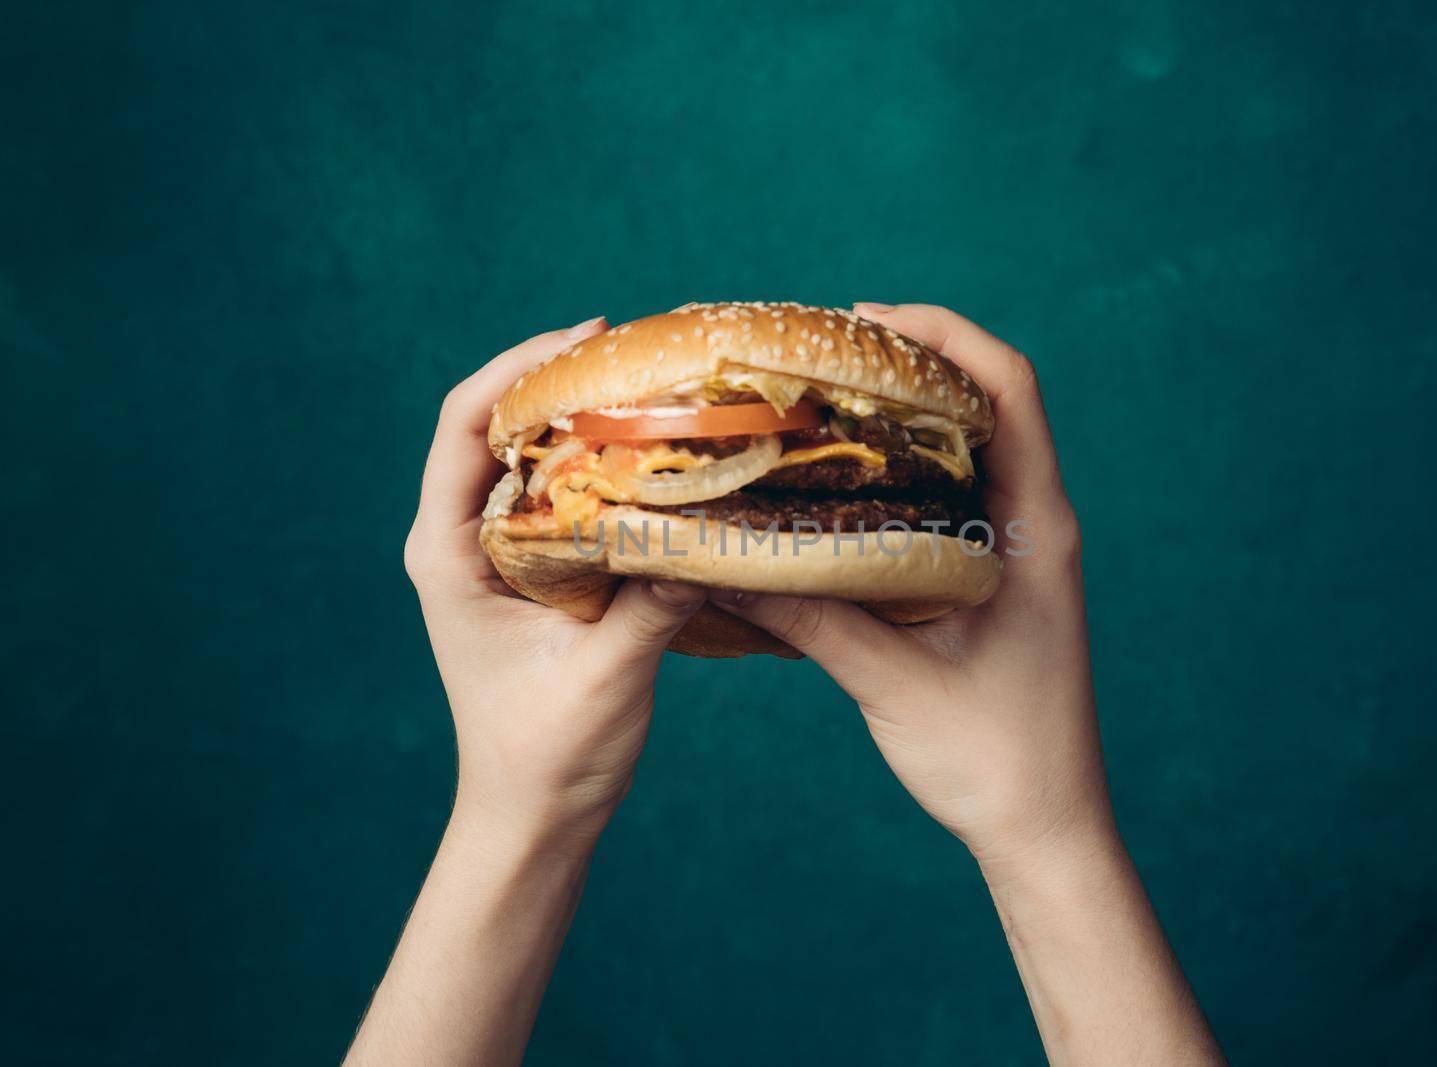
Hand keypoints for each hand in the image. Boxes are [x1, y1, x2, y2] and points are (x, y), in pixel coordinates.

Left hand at [403, 315, 706, 843]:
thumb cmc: (548, 754)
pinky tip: (656, 457)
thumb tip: (708, 536)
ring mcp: (496, 555)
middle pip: (497, 425)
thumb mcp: (604, 679)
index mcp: (448, 553)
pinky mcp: (534, 572)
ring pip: (534, 457)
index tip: (586, 336)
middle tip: (636, 351)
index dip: (518, 367)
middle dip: (560, 377)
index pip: (463, 427)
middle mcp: (462, 541)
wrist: (534, 815)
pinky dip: (604, 466)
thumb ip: (650, 606)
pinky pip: (565, 496)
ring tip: (651, 388)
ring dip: (585, 418)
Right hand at [712, 305, 1223, 1063]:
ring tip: (822, 401)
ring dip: (906, 415)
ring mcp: (1022, 554)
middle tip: (825, 353)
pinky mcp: (998, 583)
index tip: (867, 319)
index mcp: (1038, 530)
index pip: (1010, 389)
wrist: (1045, 831)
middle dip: (913, 360)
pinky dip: (902, 474)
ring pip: (970, 450)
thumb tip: (722, 562)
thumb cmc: (993, 762)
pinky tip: (839, 486)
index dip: (945, 334)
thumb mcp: (894, 684)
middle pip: (989, 402)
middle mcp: (1040, 526)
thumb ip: (813, 617)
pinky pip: (954, 500)